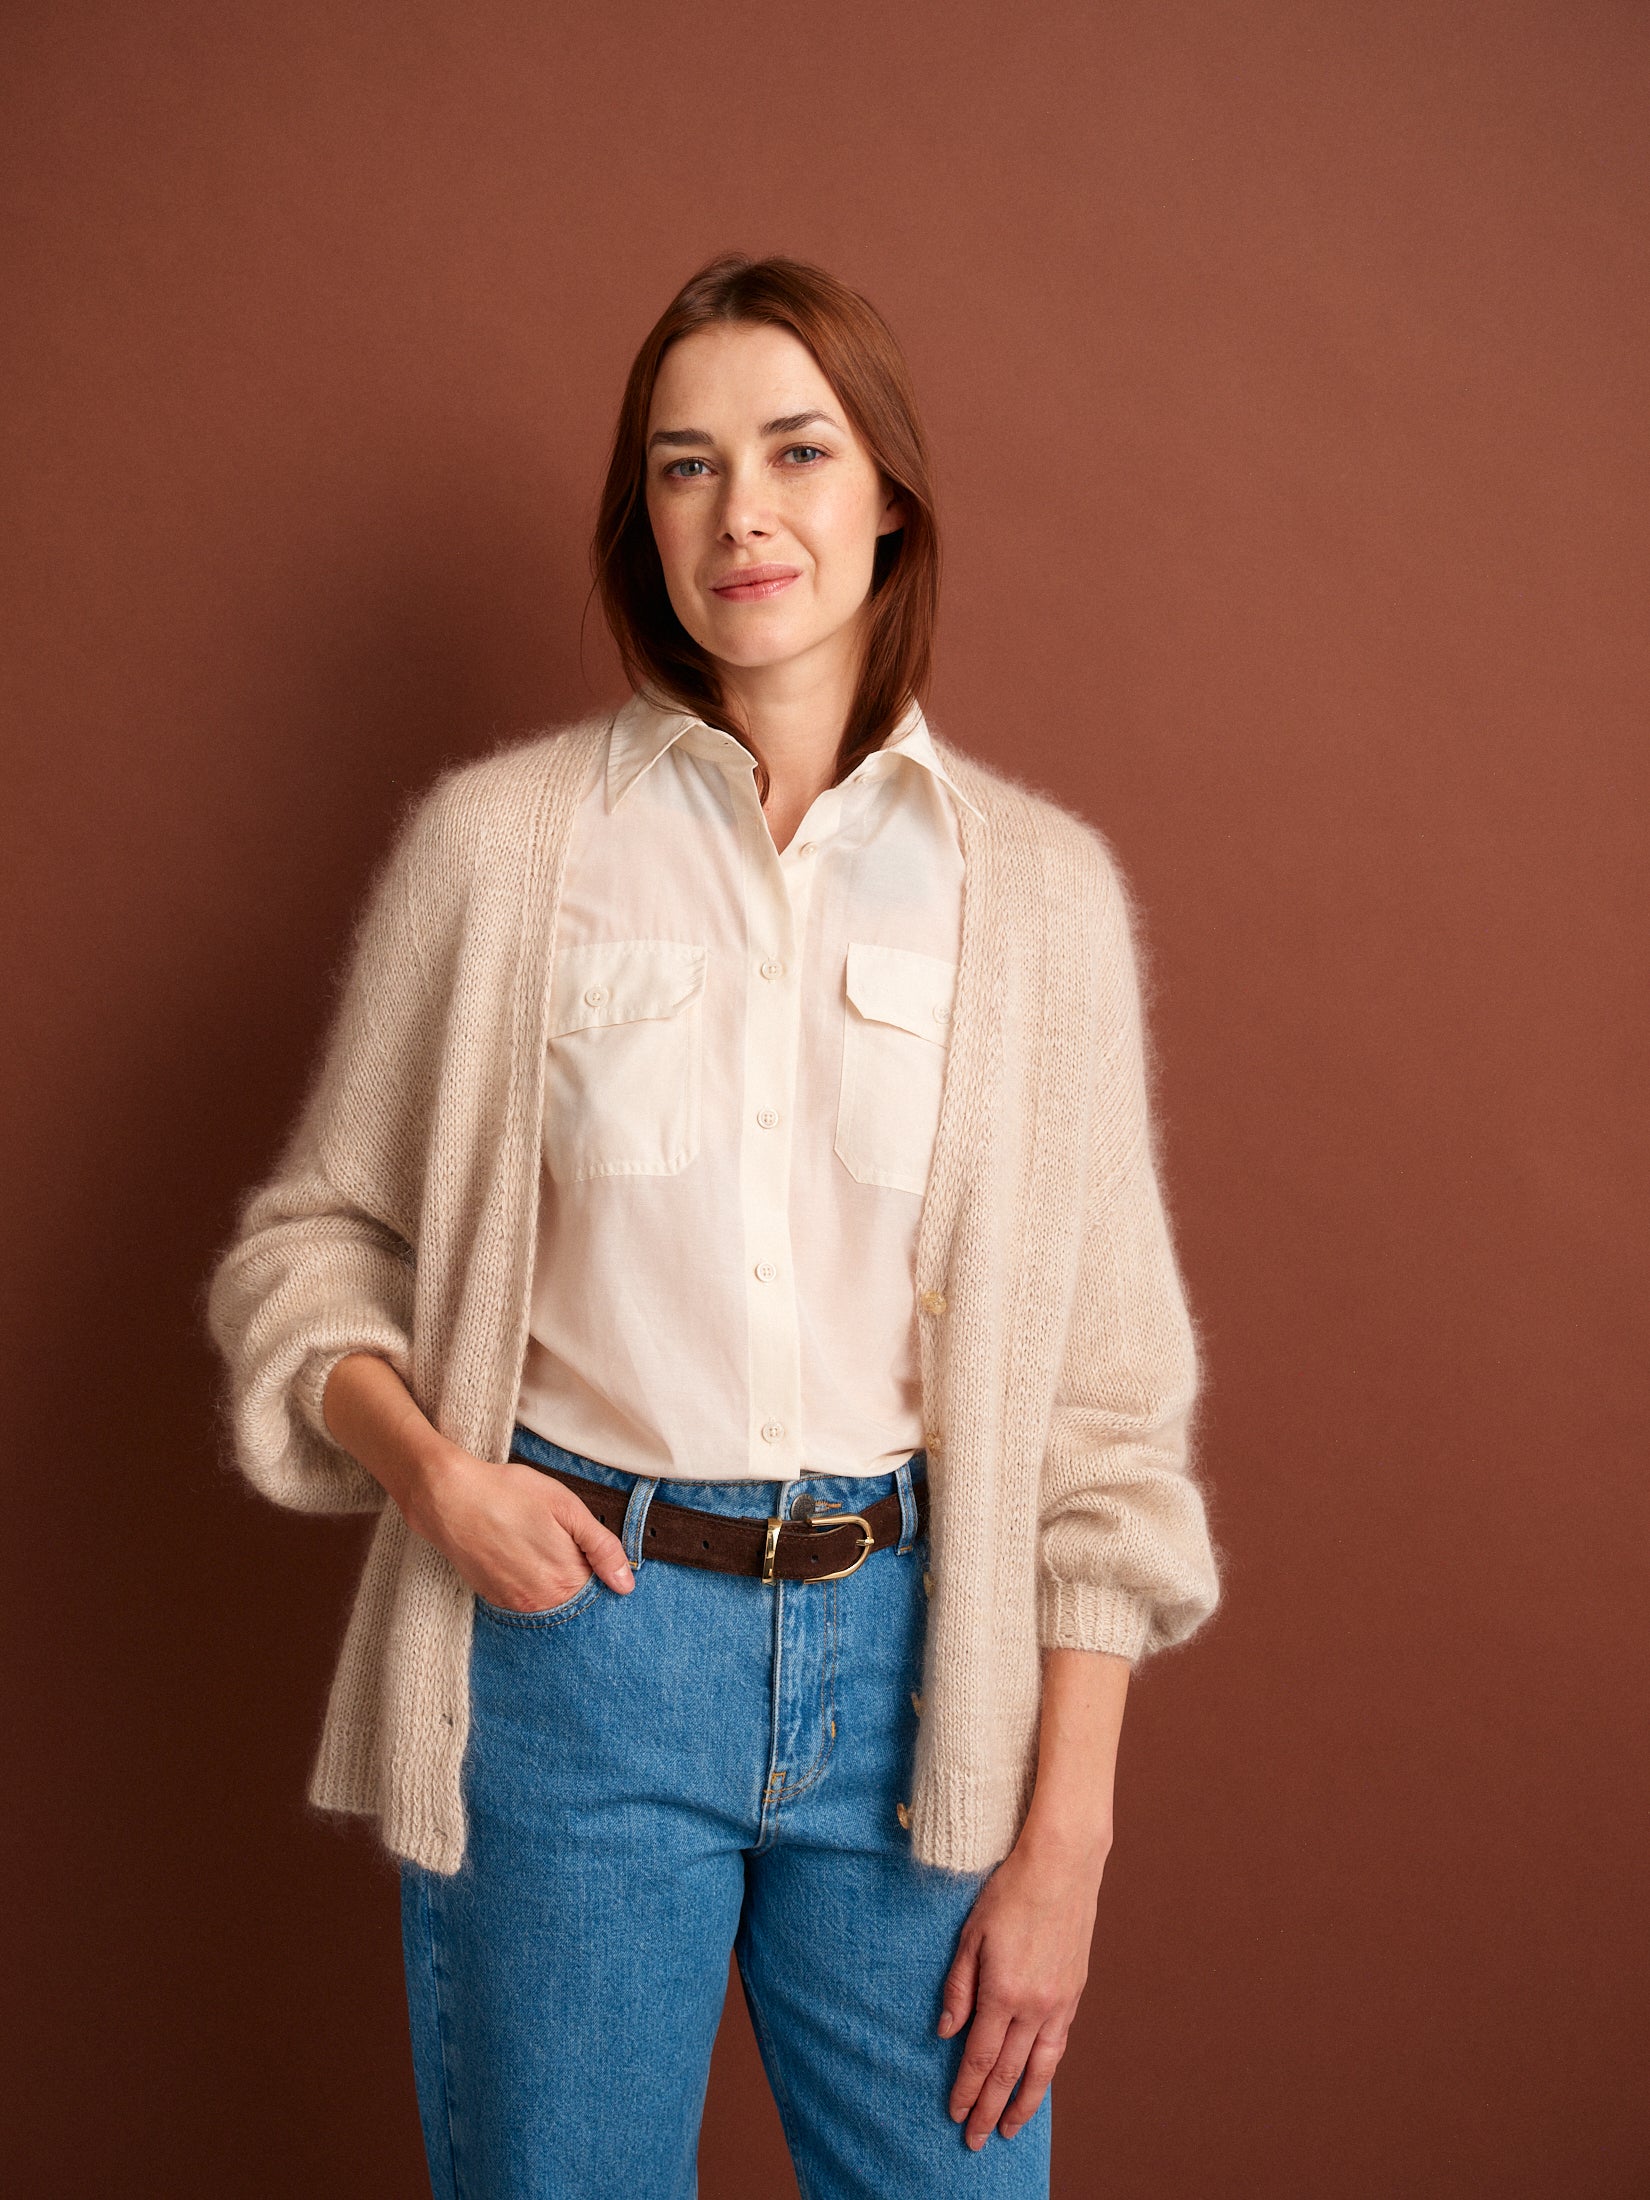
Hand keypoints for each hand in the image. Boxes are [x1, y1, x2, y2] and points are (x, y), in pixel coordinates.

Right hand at [405, 1445, 635, 1610]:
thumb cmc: (509, 1494)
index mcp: (565, 1580)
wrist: (449, 1499)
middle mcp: (540, 1603)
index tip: (588, 1550)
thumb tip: (625, 1584)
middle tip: (558, 1541)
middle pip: (575, 1600)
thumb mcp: (566, 1507)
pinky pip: (524, 1600)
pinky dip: (529, 1582)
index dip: (600, 1570)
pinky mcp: (493, 1599)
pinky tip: (519, 1553)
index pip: (600, 1592)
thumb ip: (602, 1547)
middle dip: (578, 1576)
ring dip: (552, 1580)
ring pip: (549, 1602)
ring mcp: (514, 1605)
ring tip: (537, 1543)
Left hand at [938, 1825, 1109, 2148]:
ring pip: (1040, 2068)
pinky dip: (1045, 2071)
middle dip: (989, 2109)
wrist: (1061, 1867)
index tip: (955, 2114)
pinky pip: (1058, 2045)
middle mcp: (1035, 2006)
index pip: (979, 2056)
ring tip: (1010, 2128)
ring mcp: (1059, 2002)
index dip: (966, 2090)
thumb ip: (959, 1987)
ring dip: (1022, 2103)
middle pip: (1007, 2072)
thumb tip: (948, 2031)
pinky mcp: (1074, 1992)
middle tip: (976, 2140)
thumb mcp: (971, 1935)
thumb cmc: (1010, 1893)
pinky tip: (1036, 2083)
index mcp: (1004, 1992)